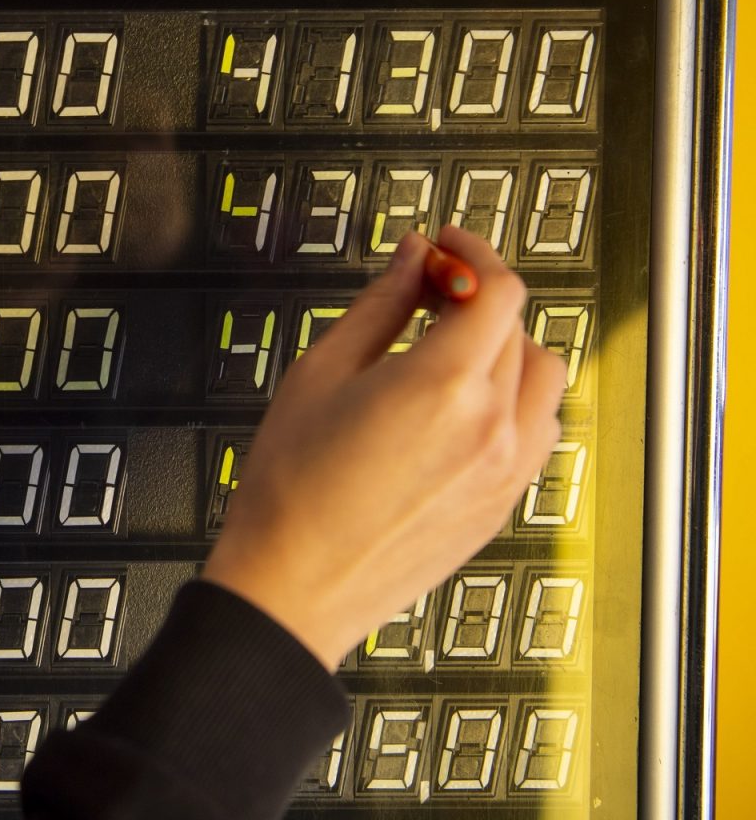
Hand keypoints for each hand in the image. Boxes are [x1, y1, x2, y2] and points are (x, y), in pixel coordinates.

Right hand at [200, 224, 566, 670]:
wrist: (293, 585)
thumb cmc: (291, 491)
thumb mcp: (319, 373)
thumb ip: (379, 306)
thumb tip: (413, 260)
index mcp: (445, 385)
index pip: (499, 289)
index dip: (473, 253)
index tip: (445, 247)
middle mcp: (491, 427)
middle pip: (518, 328)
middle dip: (476, 297)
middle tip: (428, 291)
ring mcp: (505, 470)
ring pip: (542, 378)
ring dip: (506, 347)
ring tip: (451, 348)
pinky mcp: (502, 503)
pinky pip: (537, 430)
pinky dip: (516, 399)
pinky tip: (466, 404)